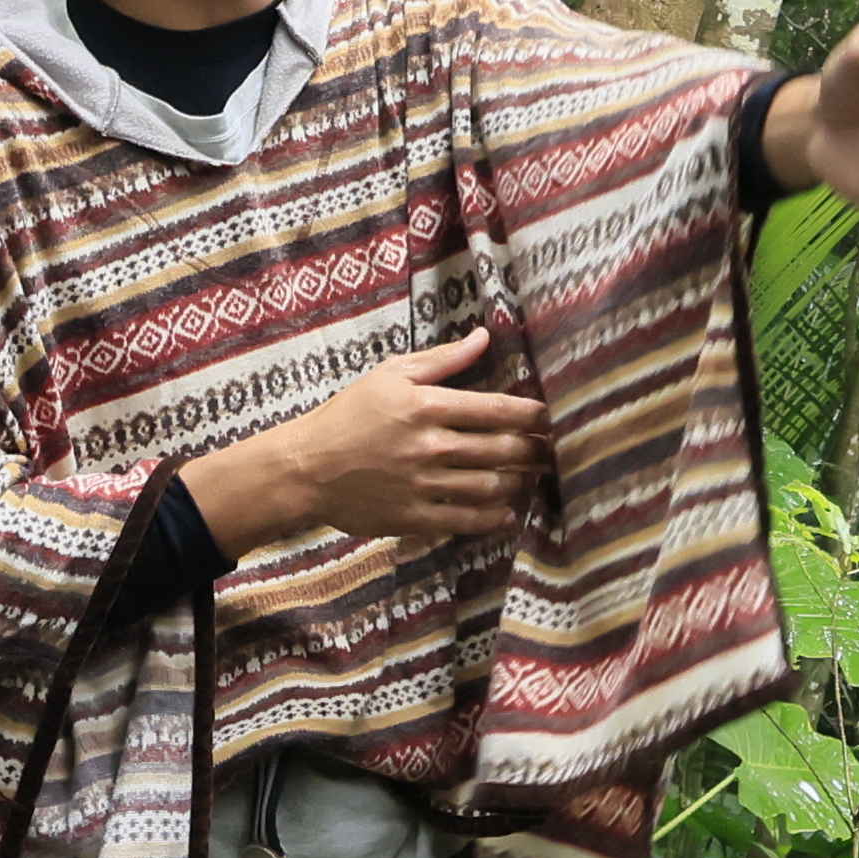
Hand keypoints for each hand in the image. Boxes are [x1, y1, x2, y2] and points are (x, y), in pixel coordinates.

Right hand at [190, 331, 543, 549]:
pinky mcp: (413, 517)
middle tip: (551, 450)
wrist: (306, 467)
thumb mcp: (392, 374)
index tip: (552, 416)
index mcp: (427, 406)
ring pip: (488, 486)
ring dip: (517, 482)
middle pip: (500, 450)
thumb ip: (443, 359)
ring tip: (530, 477)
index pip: (496, 409)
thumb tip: (483, 337)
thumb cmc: (350, 413)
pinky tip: (505, 513)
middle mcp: (430, 446)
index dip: (532, 415)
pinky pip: (464, 520)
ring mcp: (422, 485)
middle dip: (533, 450)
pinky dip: (491, 518)